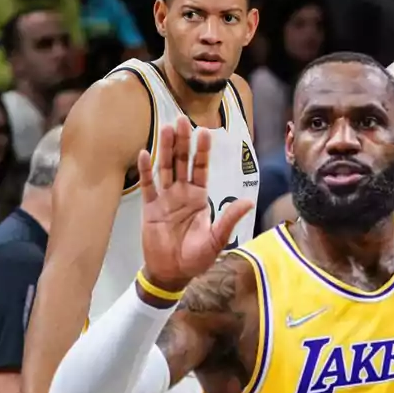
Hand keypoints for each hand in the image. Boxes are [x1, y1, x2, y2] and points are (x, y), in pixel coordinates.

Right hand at [138, 116, 253, 291]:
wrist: (172, 273)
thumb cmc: (196, 258)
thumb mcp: (216, 240)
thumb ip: (229, 220)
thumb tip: (248, 202)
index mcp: (199, 198)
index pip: (201, 169)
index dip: (202, 151)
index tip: (205, 132)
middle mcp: (182, 193)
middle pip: (181, 162)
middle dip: (182, 142)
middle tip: (181, 119)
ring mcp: (165, 199)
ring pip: (164, 168)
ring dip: (164, 149)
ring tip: (165, 128)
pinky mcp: (150, 208)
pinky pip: (147, 186)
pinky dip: (145, 170)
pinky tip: (145, 153)